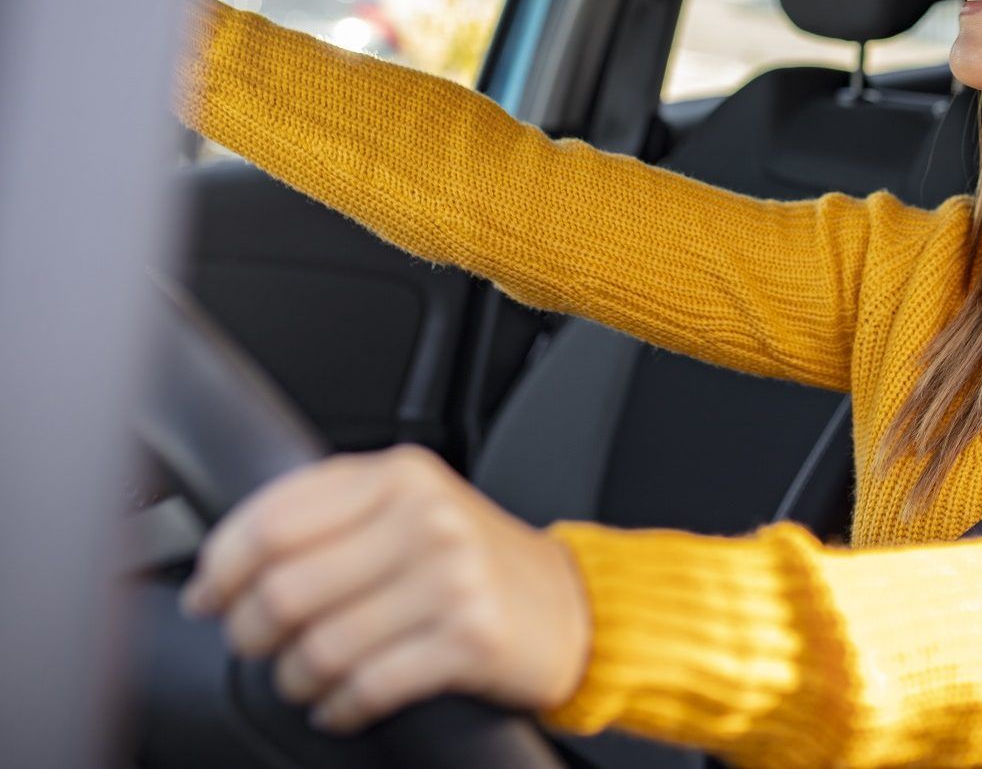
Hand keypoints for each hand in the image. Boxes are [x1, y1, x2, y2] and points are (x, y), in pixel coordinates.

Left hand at [180, 445, 590, 734]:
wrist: (572, 607)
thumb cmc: (476, 563)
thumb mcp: (413, 509)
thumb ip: (334, 514)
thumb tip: (224, 562)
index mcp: (401, 476)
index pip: (275, 519)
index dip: (221, 566)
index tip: (208, 595)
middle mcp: (427, 518)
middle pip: (285, 588)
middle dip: (250, 631)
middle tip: (254, 643)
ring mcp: (453, 578)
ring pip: (320, 645)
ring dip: (295, 678)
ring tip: (305, 678)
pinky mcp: (471, 639)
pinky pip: (367, 687)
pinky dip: (339, 707)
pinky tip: (341, 703)